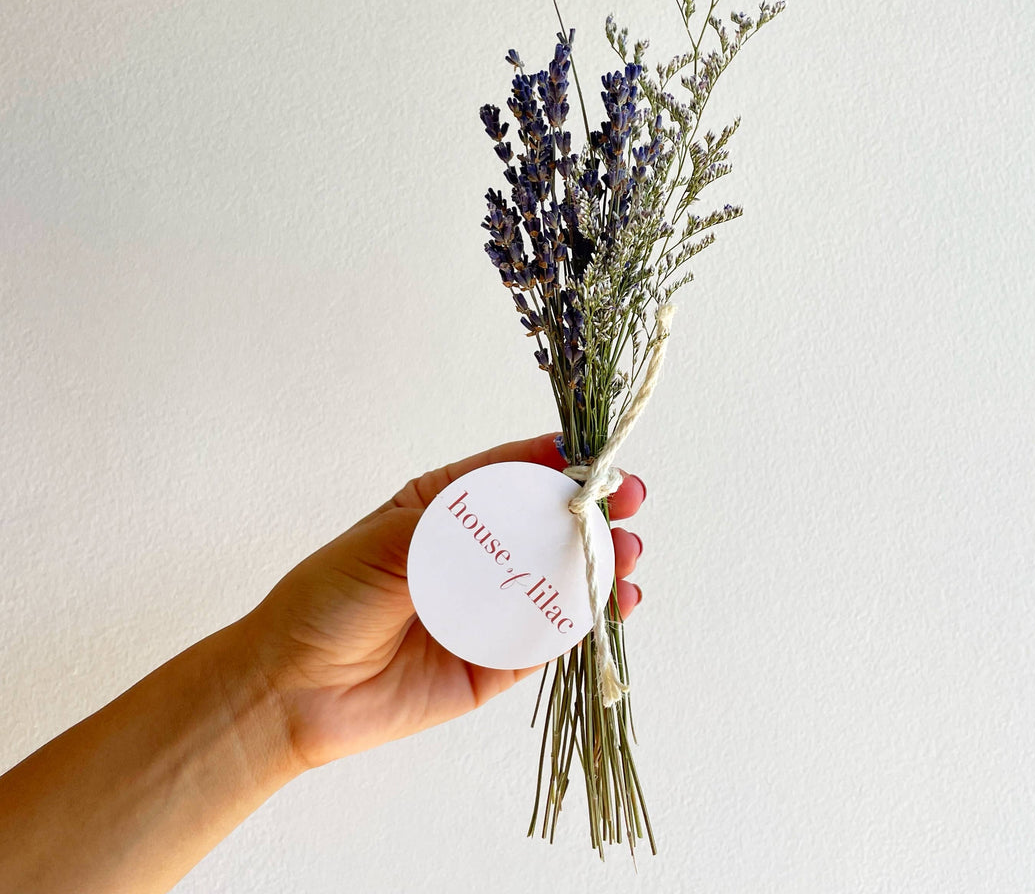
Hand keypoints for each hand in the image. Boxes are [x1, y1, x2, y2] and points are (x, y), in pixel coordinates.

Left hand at [236, 433, 646, 770]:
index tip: (598, 458)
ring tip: (630, 555)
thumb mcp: (387, 542)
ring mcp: (490, 606)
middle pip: (548, 524)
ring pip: (560, 577)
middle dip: (594, 511)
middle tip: (628, 502)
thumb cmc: (327, 598)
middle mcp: (476, 553)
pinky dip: (586, 619)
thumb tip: (530, 504)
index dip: (559, 462)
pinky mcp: (497, 660)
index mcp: (447, 509)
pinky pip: (549, 636)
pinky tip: (614, 602)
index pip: (513, 473)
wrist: (290, 691)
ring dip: (602, 563)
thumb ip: (460, 527)